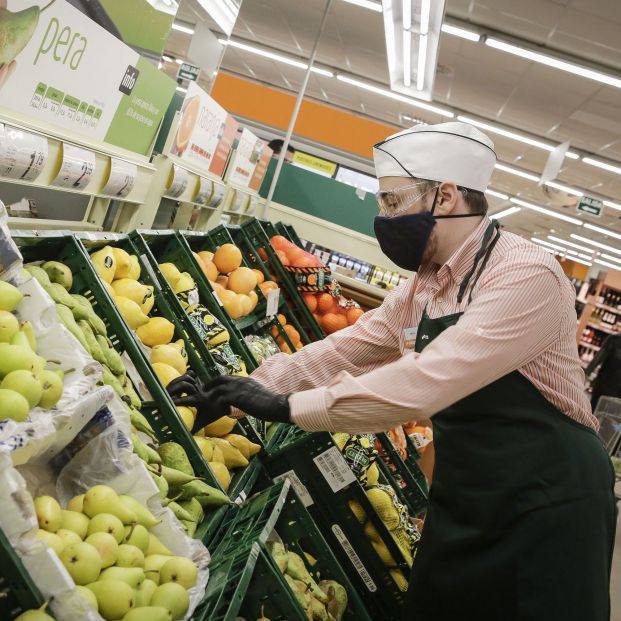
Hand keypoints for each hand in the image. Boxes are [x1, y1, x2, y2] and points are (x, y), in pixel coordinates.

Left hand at [167, 374, 289, 432]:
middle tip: (198, 396)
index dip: (214, 384)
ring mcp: (239, 387)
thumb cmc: (269, 403)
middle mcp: (239, 381)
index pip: (224, 378)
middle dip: (207, 388)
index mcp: (243, 380)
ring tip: (199, 405)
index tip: (207, 391)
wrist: (277, 404)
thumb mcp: (255, 394)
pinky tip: (211, 412)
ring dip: (208, 397)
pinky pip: (222, 399)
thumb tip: (239, 402)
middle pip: (218, 380)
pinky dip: (215, 405)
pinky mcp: (238, 396)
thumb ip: (245, 394)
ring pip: (217, 390)